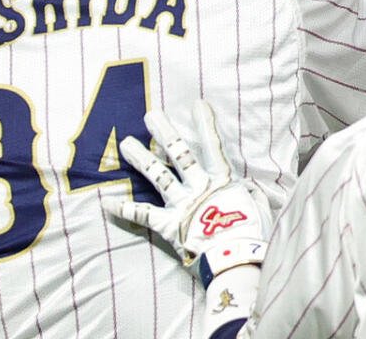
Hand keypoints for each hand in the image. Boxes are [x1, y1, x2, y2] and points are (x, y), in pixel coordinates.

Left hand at [114, 102, 270, 281]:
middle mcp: (198, 187)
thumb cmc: (251, 234)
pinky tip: (106, 201)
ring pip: (158, 176)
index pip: (213, 147)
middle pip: (179, 154)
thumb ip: (252, 194)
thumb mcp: (259, 208)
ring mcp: (181, 204)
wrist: (235, 259)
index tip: (198, 104)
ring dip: (141, 159)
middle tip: (151, 116)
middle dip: (165, 133)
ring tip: (125, 144)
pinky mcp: (168, 225)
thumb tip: (250, 189)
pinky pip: (143, 215)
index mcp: (222, 181)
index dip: (206, 125)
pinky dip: (124, 208)